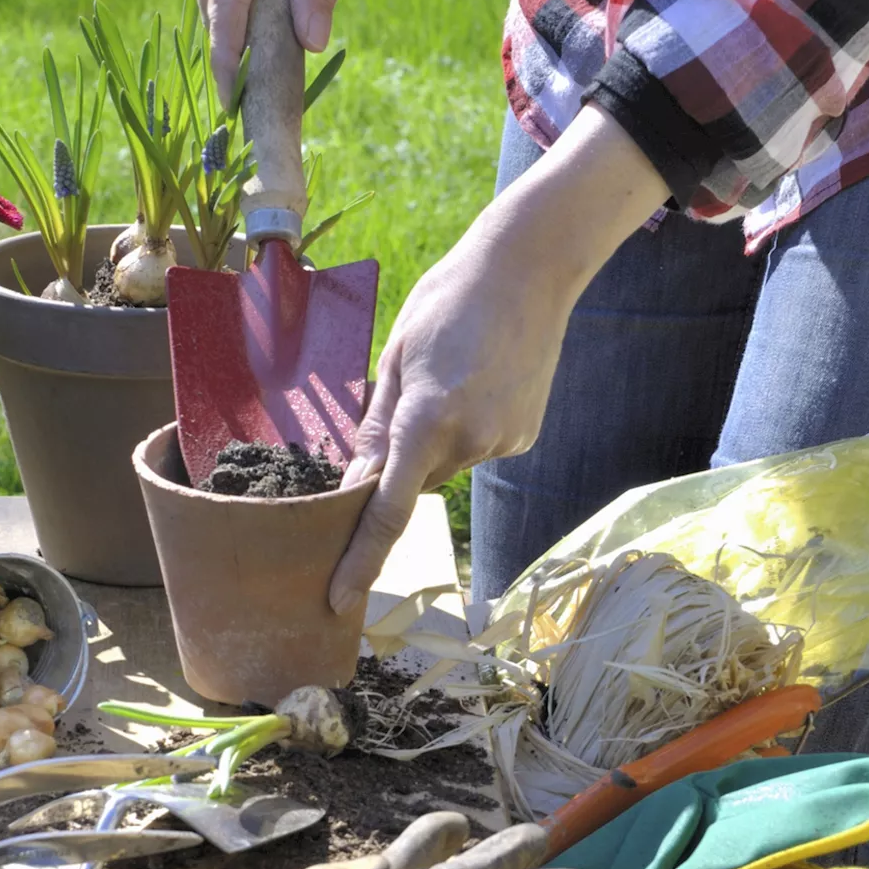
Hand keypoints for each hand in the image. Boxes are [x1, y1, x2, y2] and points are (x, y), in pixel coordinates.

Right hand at [187, 0, 370, 100]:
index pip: (225, 7)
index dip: (227, 60)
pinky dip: (237, 8)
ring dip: (235, 30)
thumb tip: (312, 44)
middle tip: (250, 101)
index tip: (229, 103)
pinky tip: (257, 33)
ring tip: (256, 74)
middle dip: (231, 52)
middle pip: (213, 6)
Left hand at [328, 105, 670, 613]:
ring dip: (439, 441)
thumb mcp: (395, 356)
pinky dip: (471, 431)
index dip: (359, 560)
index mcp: (426, 418)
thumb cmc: (447, 300)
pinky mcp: (526, 437)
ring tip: (456, 377)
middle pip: (415, 483)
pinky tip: (483, 382)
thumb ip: (376, 428)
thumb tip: (354, 487)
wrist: (530, 267)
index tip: (339, 600)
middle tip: (413, 397)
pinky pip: (480, 451)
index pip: (384, 510)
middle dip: (402, 459)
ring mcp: (504, 441)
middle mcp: (469, 440)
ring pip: (449, 467)